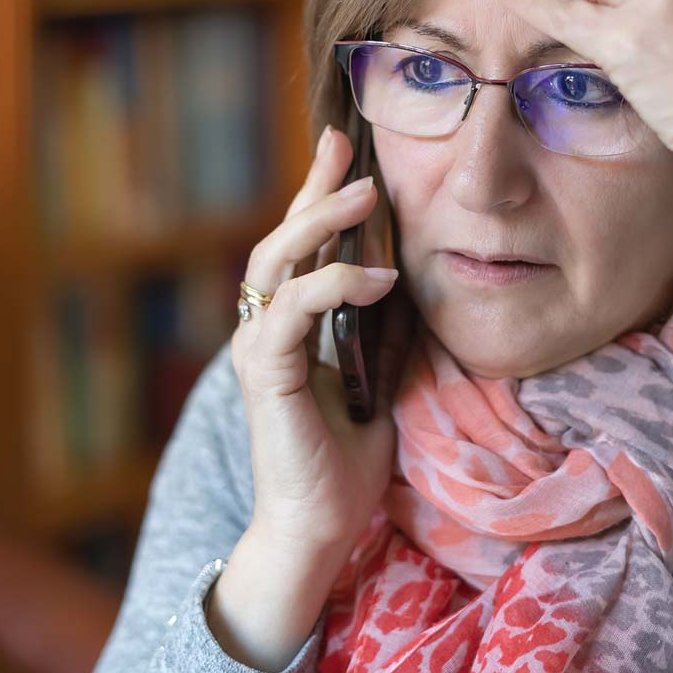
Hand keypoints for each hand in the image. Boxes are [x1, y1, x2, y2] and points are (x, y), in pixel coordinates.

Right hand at [230, 124, 413, 557]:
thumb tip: (412, 280)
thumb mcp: (377, 378)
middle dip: (313, 188)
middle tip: (345, 146)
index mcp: (290, 327)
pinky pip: (295, 309)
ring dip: (320, 220)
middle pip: (281, 238)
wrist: (319, 526)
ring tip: (366, 192)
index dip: (319, 197)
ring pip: (276, 260)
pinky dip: (334, 284)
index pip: (302, 248)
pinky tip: (378, 276)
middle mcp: (266, 328)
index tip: (346, 150)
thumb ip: (380, 330)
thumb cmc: (345, 461)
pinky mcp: (267, 371)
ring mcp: (260, 347)